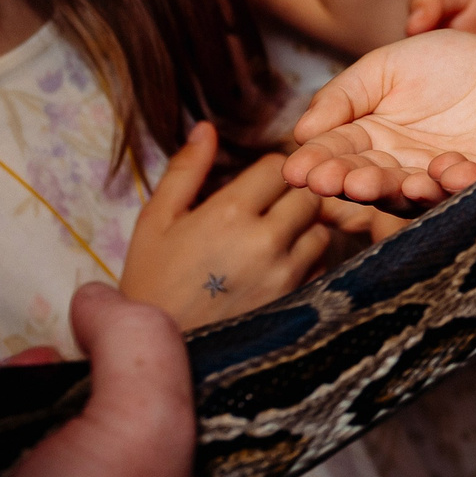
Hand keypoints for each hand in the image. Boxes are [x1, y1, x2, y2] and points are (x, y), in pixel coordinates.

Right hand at [0, 282, 236, 476]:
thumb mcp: (148, 428)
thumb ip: (142, 350)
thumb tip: (104, 299)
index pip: (173, 413)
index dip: (129, 364)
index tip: (89, 334)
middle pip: (95, 427)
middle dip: (52, 380)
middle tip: (24, 365)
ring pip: (38, 452)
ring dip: (3, 404)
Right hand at [120, 125, 332, 323]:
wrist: (162, 348)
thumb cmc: (153, 281)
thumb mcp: (156, 221)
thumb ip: (186, 171)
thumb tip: (206, 127)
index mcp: (228, 213)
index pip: (279, 166)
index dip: (271, 171)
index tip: (256, 186)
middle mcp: (265, 240)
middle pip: (309, 193)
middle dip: (294, 195)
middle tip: (270, 211)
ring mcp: (285, 274)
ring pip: (321, 230)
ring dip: (304, 229)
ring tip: (272, 242)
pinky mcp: (298, 301)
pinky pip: (322, 267)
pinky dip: (308, 263)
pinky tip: (278, 271)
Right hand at [286, 29, 475, 205]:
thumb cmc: (452, 59)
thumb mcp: (387, 66)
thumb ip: (345, 96)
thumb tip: (300, 132)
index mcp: (376, 140)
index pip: (340, 156)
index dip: (319, 163)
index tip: (299, 170)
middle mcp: (407, 166)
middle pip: (372, 181)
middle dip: (350, 182)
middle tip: (333, 181)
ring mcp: (449, 176)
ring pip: (416, 194)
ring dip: (396, 190)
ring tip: (376, 181)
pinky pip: (475, 187)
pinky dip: (458, 182)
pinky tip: (442, 170)